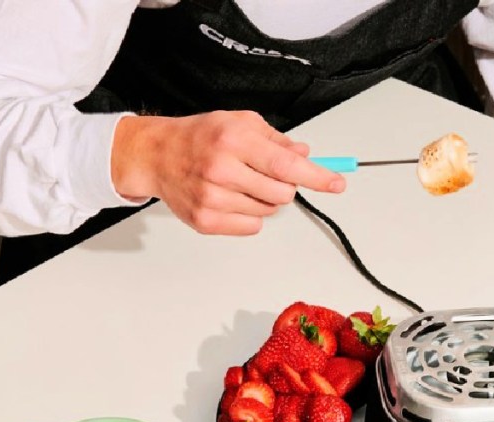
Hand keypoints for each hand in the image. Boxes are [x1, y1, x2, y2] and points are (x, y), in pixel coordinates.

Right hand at [111, 111, 345, 235]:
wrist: (156, 155)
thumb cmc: (199, 137)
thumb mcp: (239, 123)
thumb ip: (276, 140)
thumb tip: (305, 155)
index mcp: (233, 139)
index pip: (285, 164)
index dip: (316, 177)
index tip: (336, 183)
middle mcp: (222, 169)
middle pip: (282, 193)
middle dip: (284, 186)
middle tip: (265, 174)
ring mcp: (212, 198)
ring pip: (269, 211)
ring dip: (265, 199)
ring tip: (240, 183)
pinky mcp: (206, 221)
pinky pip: (252, 226)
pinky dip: (250, 215)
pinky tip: (231, 198)